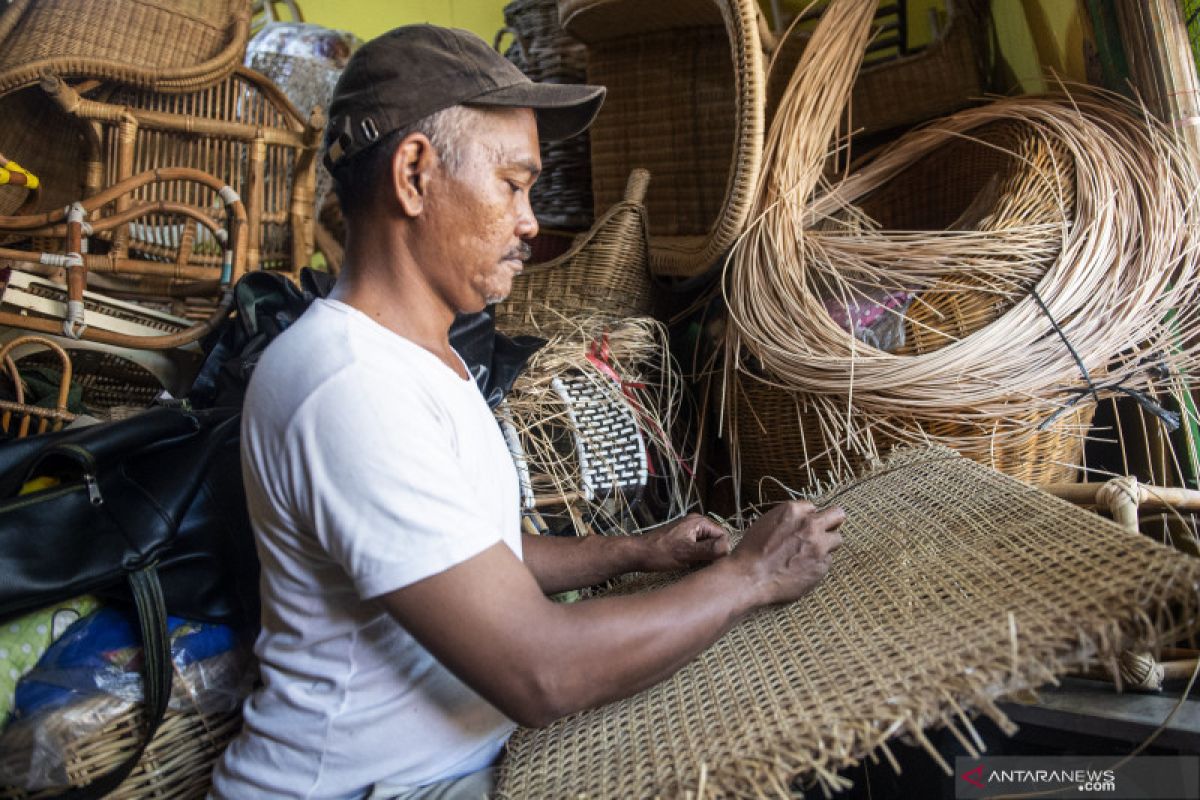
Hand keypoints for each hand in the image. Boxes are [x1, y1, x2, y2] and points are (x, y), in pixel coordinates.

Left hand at [636, 513, 730, 571]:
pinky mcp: (683, 538)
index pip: (724, 536)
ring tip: (694, 565)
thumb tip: (728, 548)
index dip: (721, 551)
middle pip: (716, 540)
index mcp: (699, 522)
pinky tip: (689, 564)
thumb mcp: (687, 553)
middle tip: (702, 565)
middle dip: (713, 554)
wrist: (638, 554)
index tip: (712, 563)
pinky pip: (698, 547)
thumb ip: (709, 549)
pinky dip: (697, 556)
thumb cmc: (660, 553)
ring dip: (704, 556)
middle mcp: (696, 523)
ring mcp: (689, 530)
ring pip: (707, 546)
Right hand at [730, 500, 844, 605]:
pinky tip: (803, 569)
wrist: (750, 576)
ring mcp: (819, 545)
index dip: (809, 517)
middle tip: (825, 531)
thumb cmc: (752, 551)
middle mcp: (810, 525)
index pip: (813, 507)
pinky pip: (827, 561)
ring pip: (837, 539)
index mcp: (793, 511)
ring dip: (827, 545)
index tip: (805, 526)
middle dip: (832, 522)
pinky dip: (819, 564)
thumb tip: (799, 523)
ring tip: (812, 554)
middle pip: (837, 515)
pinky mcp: (822, 565)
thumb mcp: (766, 523)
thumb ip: (788, 519)